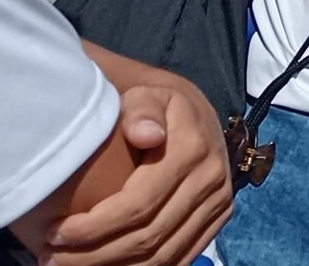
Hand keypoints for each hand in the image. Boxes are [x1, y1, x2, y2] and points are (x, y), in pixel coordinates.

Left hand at [47, 78, 232, 265]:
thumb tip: (146, 134)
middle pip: (149, 236)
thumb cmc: (158, 108)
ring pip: (164, 255)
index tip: (54, 233)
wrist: (197, 114)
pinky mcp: (220, 218)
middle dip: (95, 254)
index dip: (94, 227)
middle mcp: (212, 180)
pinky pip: (181, 258)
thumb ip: (142, 109)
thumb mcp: (146, 96)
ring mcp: (219, 202)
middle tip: (52, 257)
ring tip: (72, 264)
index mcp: (192, 149)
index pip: (139, 204)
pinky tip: (110, 265)